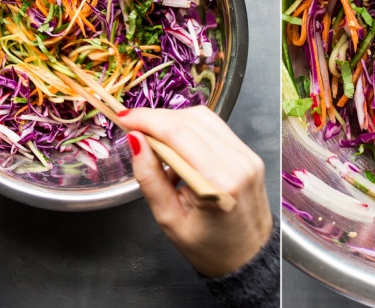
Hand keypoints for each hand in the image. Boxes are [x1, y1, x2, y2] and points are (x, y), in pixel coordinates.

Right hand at [118, 106, 272, 277]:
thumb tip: (135, 141)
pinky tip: (176, 144)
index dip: (149, 120)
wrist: (247, 256)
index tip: (126, 118)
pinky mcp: (249, 154)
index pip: (179, 134)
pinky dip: (191, 129)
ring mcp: (248, 156)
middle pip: (191, 121)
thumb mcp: (169, 218)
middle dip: (157, 118)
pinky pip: (216, 128)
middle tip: (133, 125)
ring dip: (173, 120)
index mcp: (220, 182)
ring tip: (152, 136)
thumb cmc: (208, 246)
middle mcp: (239, 163)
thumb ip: (150, 177)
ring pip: (204, 118)